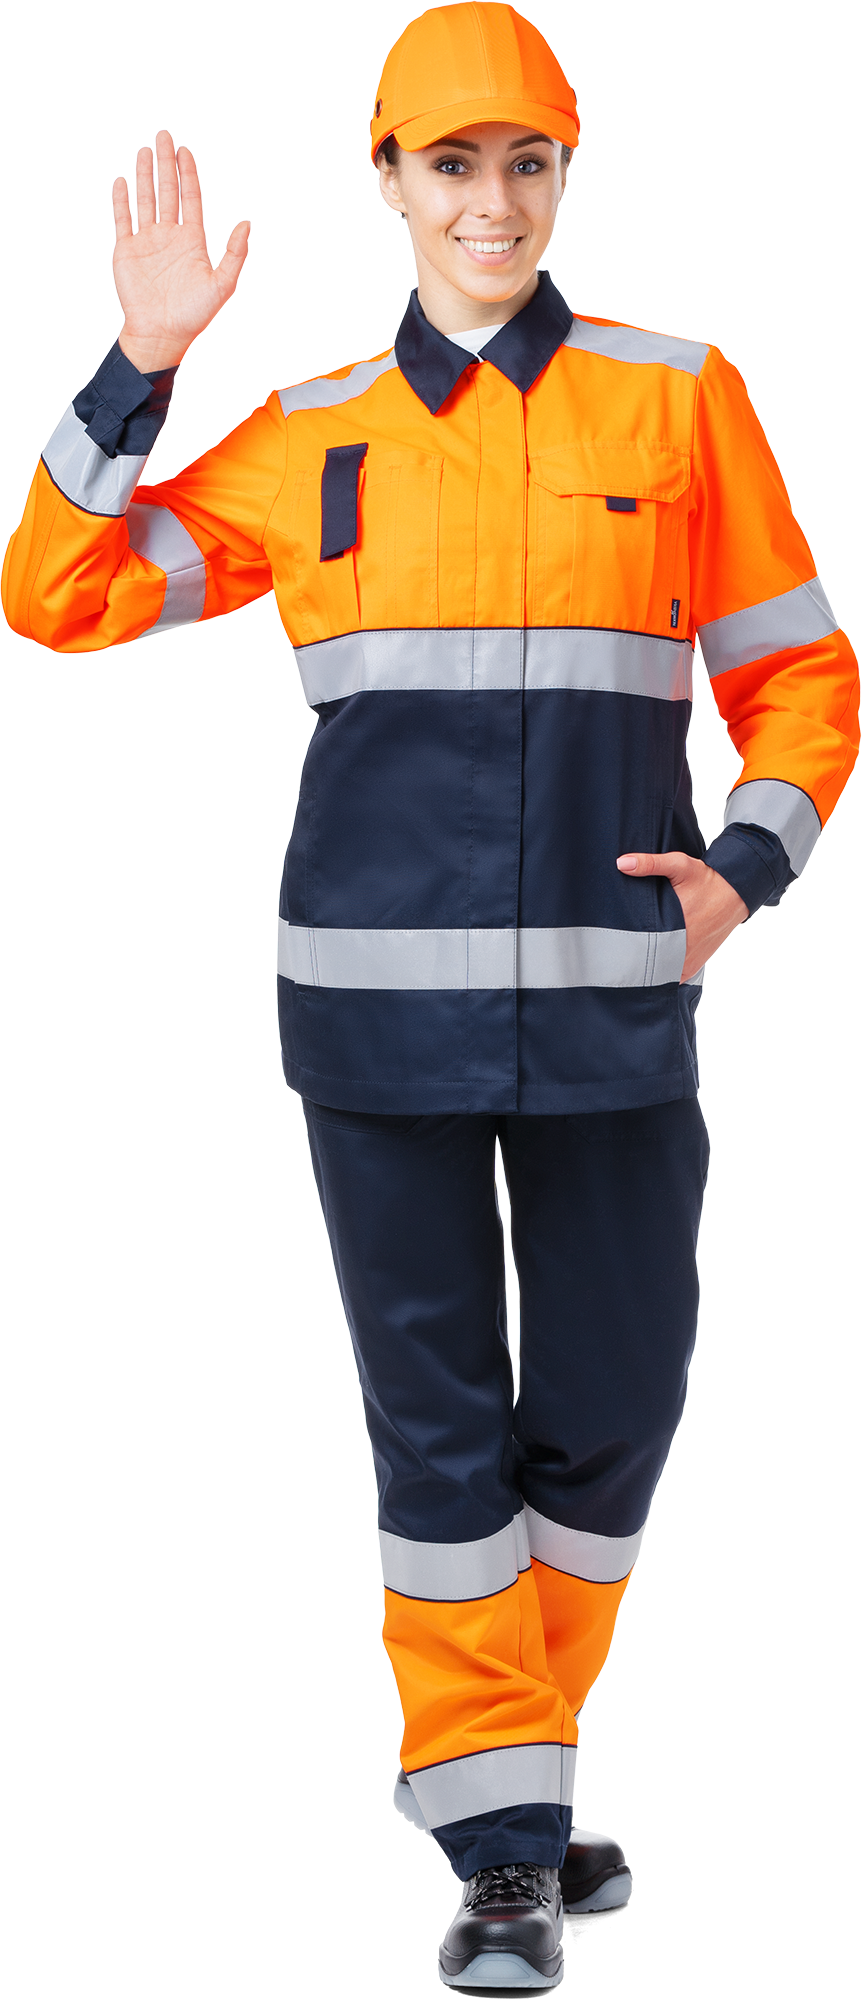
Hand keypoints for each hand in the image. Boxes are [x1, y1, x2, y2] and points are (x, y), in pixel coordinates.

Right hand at [112, 131, 250, 371]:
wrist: (161, 335)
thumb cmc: (194, 315)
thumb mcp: (222, 285)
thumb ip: (235, 254)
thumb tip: (247, 223)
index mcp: (191, 240)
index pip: (189, 198)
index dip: (187, 173)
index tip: (185, 150)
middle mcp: (169, 236)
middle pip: (167, 191)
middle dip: (165, 163)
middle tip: (163, 135)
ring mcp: (147, 242)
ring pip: (145, 200)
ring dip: (144, 175)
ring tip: (143, 149)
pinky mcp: (127, 251)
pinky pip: (123, 220)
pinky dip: (121, 201)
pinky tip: (121, 182)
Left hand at [617, 850, 747, 981]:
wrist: (735, 892)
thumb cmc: (708, 880)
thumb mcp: (680, 865)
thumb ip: (650, 864)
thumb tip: (622, 863)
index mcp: (676, 930)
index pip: (640, 950)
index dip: (624, 948)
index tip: (614, 943)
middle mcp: (684, 951)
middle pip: (648, 965)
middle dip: (634, 959)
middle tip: (621, 948)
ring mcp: (689, 962)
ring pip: (660, 974)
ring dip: (649, 967)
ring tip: (635, 955)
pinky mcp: (694, 966)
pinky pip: (673, 977)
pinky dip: (663, 973)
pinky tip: (653, 961)